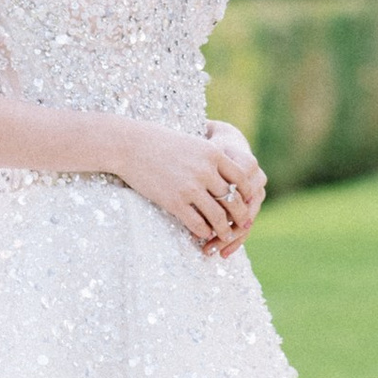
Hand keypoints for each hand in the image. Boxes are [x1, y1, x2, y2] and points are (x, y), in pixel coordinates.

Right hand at [110, 119, 260, 254]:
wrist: (130, 145)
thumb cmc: (160, 142)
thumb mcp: (192, 143)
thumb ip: (211, 158)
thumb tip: (227, 176)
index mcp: (213, 153)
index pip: (242, 177)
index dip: (247, 193)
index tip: (247, 201)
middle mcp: (205, 171)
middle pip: (233, 199)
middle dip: (240, 215)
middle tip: (243, 224)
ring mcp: (190, 187)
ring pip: (218, 215)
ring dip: (225, 229)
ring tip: (226, 235)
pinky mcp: (174, 201)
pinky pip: (197, 223)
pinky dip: (204, 231)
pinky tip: (204, 234)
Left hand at [204, 123, 267, 246]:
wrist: (227, 144)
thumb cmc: (206, 150)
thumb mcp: (201, 153)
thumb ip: (197, 168)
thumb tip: (182, 187)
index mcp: (246, 162)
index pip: (235, 191)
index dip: (218, 208)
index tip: (199, 221)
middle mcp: (257, 177)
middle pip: (242, 209)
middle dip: (223, 229)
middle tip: (205, 244)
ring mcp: (259, 191)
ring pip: (246, 220)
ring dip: (229, 239)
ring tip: (210, 252)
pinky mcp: (255, 201)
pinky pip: (246, 224)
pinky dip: (234, 240)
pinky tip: (222, 253)